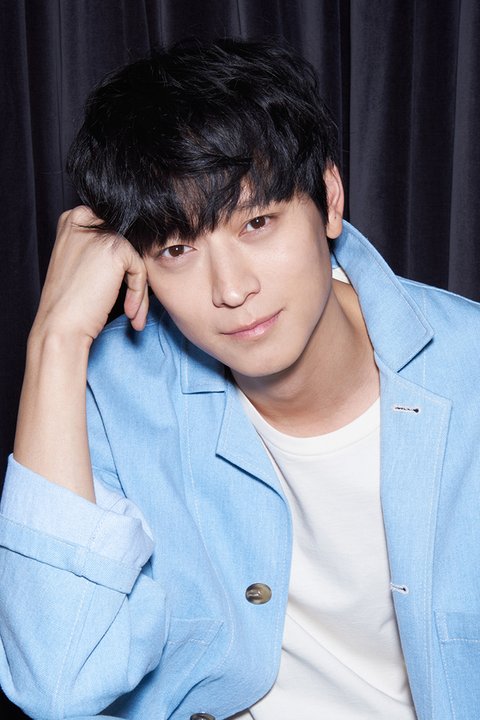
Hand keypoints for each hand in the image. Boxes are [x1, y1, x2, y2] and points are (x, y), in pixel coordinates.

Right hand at [32, 206, 148, 342]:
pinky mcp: (115, 248)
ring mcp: (99, 231)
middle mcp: (84, 218)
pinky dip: (138, 295)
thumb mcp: (80, 264)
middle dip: (133, 280)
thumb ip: (99, 249)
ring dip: (138, 292)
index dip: (122, 270)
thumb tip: (130, 249)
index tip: (121, 293)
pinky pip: (140, 271)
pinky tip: (129, 312)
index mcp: (74, 219)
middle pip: (126, 248)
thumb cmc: (70, 303)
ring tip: (133, 314)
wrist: (60, 326)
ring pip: (135, 260)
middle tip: (133, 308)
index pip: (114, 237)